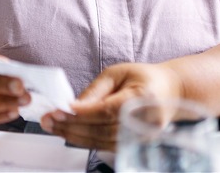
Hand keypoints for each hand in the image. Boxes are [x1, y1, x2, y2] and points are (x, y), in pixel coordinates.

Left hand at [40, 62, 181, 149]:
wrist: (171, 92)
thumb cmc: (144, 78)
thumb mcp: (118, 73)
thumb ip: (96, 90)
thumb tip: (72, 105)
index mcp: (141, 98)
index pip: (107, 110)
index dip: (82, 113)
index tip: (59, 110)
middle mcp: (143, 122)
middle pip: (101, 130)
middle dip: (70, 126)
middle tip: (48, 119)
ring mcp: (141, 138)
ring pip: (101, 142)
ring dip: (73, 135)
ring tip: (52, 126)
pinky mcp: (135, 146)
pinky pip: (105, 146)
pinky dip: (84, 140)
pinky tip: (69, 132)